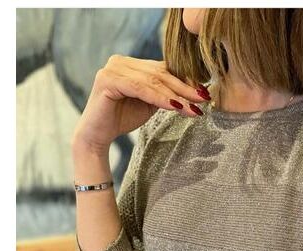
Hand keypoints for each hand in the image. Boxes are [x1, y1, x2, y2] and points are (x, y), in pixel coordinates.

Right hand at [72, 55, 209, 154]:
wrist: (97, 136)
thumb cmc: (122, 119)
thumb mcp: (150, 103)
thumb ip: (166, 93)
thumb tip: (196, 90)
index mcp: (131, 63)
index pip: (163, 69)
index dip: (185, 80)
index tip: (205, 93)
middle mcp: (120, 61)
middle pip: (160, 73)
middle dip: (184, 88)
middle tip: (204, 99)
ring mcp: (112, 68)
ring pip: (152, 80)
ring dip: (176, 95)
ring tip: (193, 108)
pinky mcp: (108, 80)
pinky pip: (140, 88)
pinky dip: (160, 98)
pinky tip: (175, 107)